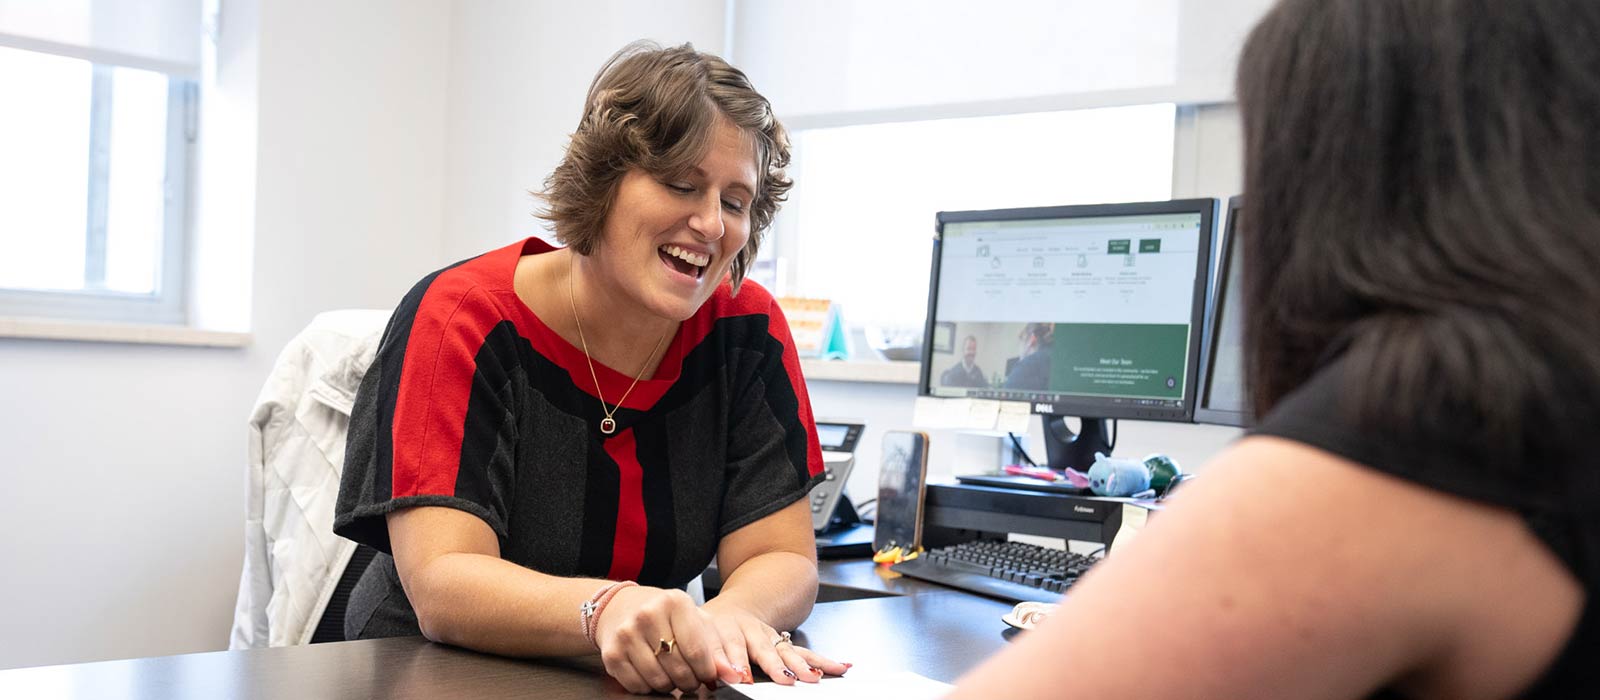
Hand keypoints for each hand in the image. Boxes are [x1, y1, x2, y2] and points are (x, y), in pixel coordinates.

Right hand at [593, 586, 742, 694]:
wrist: (620, 607)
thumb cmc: (663, 614)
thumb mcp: (694, 620)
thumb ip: (717, 647)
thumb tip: (734, 674)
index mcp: (674, 603)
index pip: (697, 650)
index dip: (706, 671)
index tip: (709, 675)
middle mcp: (648, 615)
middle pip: (679, 669)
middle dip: (690, 680)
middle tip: (691, 677)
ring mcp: (627, 634)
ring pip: (659, 681)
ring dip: (670, 685)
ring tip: (672, 673)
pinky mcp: (612, 653)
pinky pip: (637, 686)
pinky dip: (649, 687)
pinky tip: (652, 673)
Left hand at [701, 600, 849, 685]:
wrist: (730, 611)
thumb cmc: (709, 632)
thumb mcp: (696, 639)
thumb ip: (701, 658)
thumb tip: (700, 680)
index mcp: (720, 629)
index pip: (724, 646)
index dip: (729, 661)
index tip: (737, 676)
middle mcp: (748, 631)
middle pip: (761, 648)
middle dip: (772, 665)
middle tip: (782, 678)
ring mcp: (769, 637)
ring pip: (786, 650)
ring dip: (800, 665)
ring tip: (812, 678)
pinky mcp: (784, 644)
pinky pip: (804, 653)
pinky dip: (822, 661)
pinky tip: (840, 666)